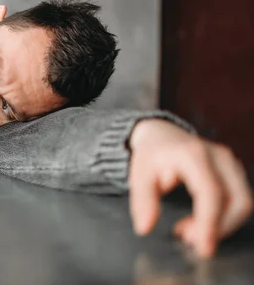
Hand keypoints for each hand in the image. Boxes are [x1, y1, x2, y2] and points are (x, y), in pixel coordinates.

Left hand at [128, 119, 252, 257]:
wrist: (160, 134)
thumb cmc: (151, 155)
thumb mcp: (139, 175)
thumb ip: (143, 201)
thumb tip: (145, 227)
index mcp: (193, 154)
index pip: (211, 192)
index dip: (210, 222)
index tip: (203, 246)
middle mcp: (218, 156)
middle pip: (237, 200)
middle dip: (218, 227)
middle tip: (187, 238)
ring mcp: (229, 162)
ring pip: (242, 203)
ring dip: (221, 225)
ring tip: (187, 231)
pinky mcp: (233, 171)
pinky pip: (238, 200)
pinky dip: (222, 217)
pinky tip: (197, 222)